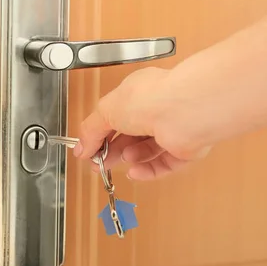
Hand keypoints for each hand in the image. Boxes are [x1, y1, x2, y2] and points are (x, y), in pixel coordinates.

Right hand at [73, 67, 210, 180]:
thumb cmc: (150, 99)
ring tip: (121, 161)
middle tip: (99, 163)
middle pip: (131, 135)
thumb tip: (80, 148)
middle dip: (113, 150)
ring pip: (149, 150)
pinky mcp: (185, 148)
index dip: (100, 133)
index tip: (87, 149)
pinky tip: (135, 172)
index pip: (116, 115)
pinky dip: (149, 170)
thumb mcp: (105, 111)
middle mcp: (157, 108)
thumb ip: (90, 130)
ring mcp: (173, 128)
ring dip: (132, 157)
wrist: (183, 112)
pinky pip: (165, 164)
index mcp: (137, 93)